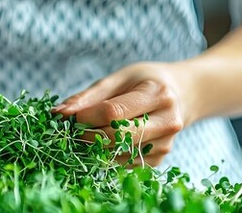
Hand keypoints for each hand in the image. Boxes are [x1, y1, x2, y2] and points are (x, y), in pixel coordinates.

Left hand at [54, 62, 196, 166]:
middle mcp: (168, 121)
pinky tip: (106, 143)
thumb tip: (58, 113)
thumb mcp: (119, 78)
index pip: (114, 113)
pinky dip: (109, 155)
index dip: (86, 118)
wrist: (182, 95)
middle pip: (116, 137)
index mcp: (158, 95)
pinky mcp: (160, 160)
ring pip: (118, 154)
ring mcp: (166, 144)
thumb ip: (88, 97)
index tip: (70, 117)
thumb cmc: (145, 82)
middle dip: (88, 135)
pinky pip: (124, 163)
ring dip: (95, 148)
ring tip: (88, 134)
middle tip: (74, 129)